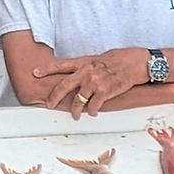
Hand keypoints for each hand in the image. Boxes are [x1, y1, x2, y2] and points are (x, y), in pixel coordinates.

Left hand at [34, 48, 150, 116]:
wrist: (137, 63)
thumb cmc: (122, 59)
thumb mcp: (100, 58)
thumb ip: (88, 66)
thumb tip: (81, 73)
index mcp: (85, 62)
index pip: (61, 65)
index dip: (46, 69)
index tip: (35, 72)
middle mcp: (86, 72)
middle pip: (64, 86)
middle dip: (54, 97)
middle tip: (48, 104)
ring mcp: (95, 82)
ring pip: (78, 100)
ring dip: (75, 110)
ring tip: (75, 115)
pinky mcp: (105, 92)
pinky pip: (93, 106)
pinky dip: (92, 111)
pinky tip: (92, 113)